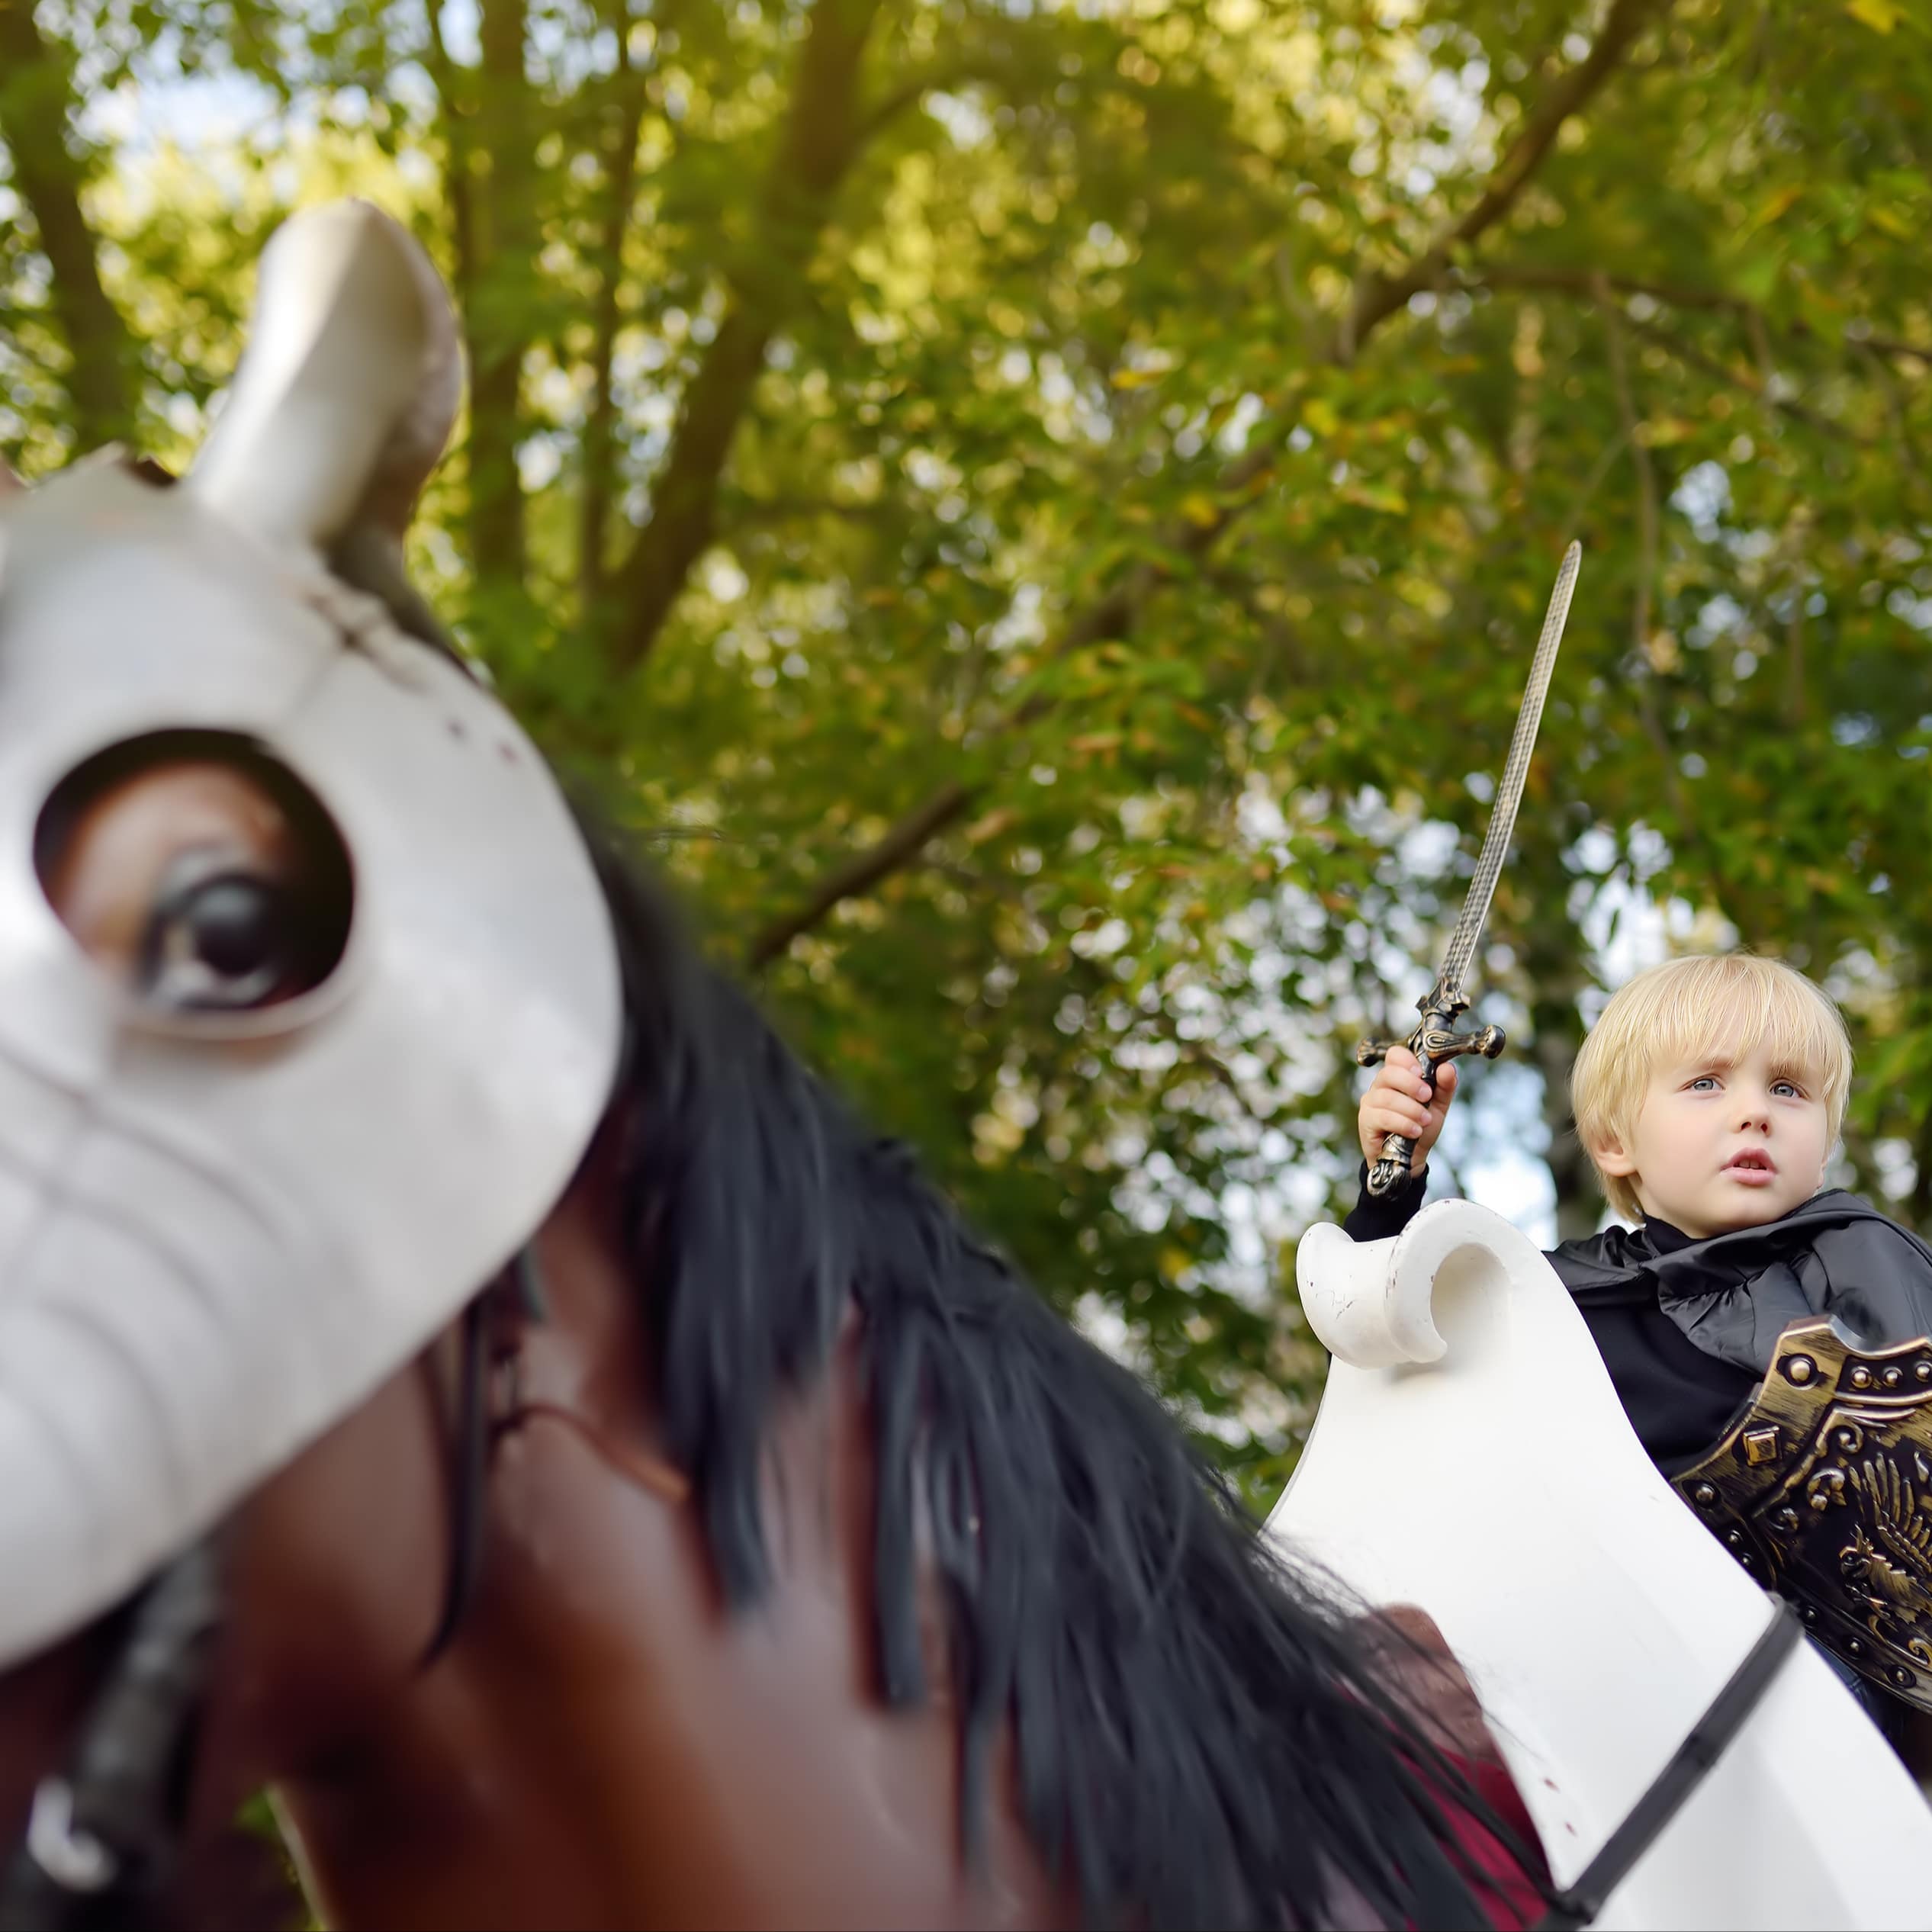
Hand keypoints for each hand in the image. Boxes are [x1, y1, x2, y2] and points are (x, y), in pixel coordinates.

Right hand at [1357, 1046, 1457, 1168]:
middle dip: (1411, 1084)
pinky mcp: (1366, 1121)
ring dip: (1411, 1109)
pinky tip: (1415, 1131)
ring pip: (1386, 1097)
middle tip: (1427, 1097)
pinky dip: (1402, 1123)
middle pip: (1388, 1073)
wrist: (1412, 1158)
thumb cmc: (1421, 1126)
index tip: (1422, 1072)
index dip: (1407, 1060)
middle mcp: (1380, 1085)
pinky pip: (1383, 1117)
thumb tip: (1447, 1067)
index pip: (1395, 1055)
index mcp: (1397, 1076)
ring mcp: (1370, 1103)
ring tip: (1425, 1121)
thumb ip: (1445, 1086)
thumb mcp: (1439, 1106)